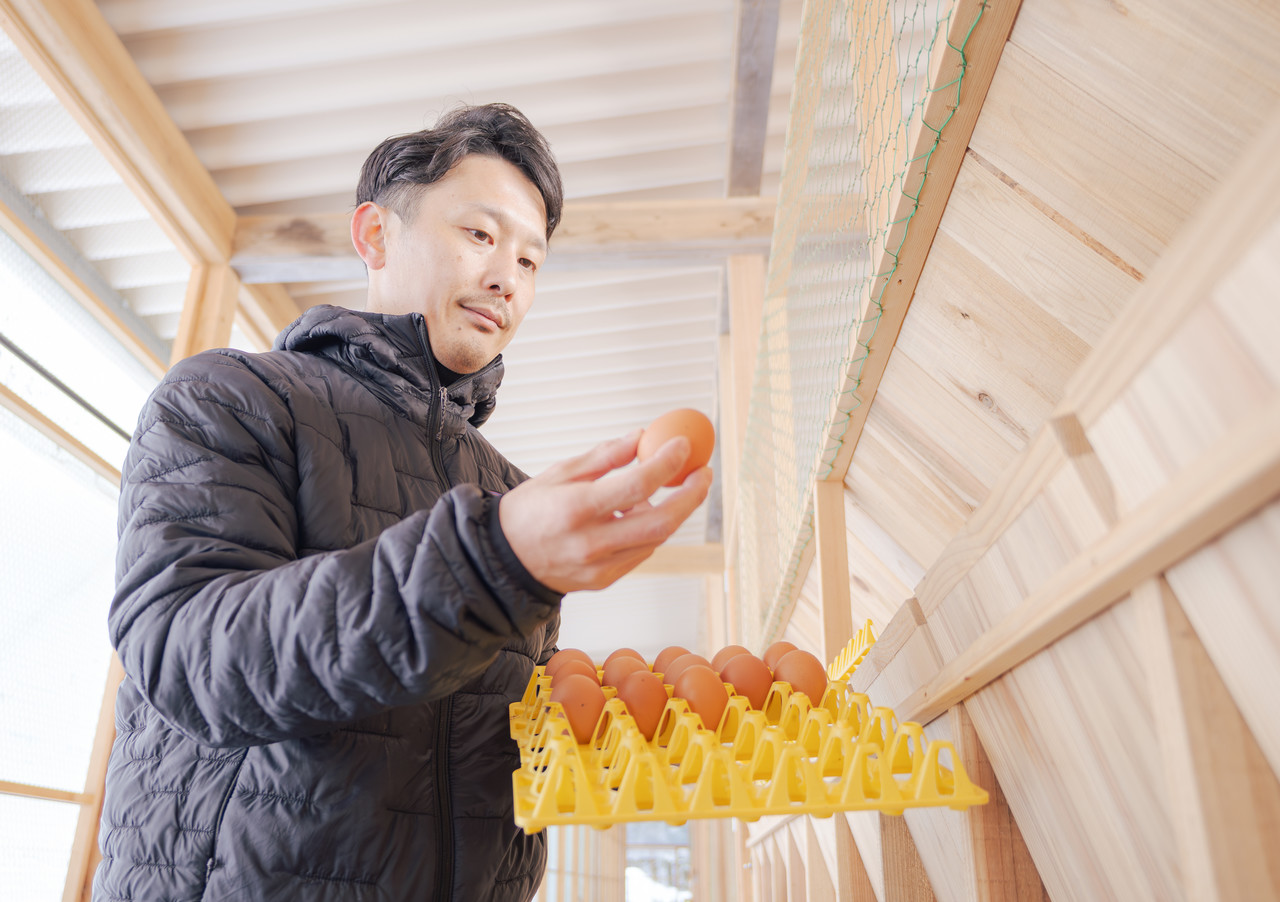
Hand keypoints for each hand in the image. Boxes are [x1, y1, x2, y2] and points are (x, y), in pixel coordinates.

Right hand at [498, 430, 712, 593]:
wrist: (503, 561)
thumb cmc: (529, 511)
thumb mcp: (560, 473)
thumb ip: (605, 457)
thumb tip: (642, 437)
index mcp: (576, 509)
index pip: (635, 485)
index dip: (666, 463)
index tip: (684, 444)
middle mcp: (591, 543)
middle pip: (659, 523)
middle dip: (690, 496)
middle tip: (703, 473)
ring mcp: (600, 567)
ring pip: (654, 538)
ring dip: (671, 511)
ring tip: (665, 487)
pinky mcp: (605, 580)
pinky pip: (641, 551)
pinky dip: (649, 529)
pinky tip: (640, 512)